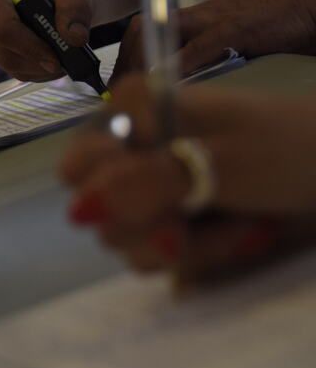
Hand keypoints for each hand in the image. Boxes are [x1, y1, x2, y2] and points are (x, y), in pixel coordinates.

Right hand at [0, 0, 97, 81]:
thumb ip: (76, 10)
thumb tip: (76, 39)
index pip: (2, 28)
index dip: (28, 46)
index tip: (56, 58)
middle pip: (4, 53)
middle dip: (38, 61)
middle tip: (68, 61)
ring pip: (12, 66)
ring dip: (42, 68)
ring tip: (67, 57)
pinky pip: (18, 72)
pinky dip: (41, 72)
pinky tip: (57, 61)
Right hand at [59, 77, 315, 283]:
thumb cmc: (291, 149)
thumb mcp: (222, 164)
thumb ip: (146, 185)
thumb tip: (78, 210)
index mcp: (132, 113)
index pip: (77, 168)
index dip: (110, 195)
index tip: (162, 205)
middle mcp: (134, 147)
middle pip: (103, 212)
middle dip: (157, 227)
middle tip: (203, 218)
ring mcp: (156, 185)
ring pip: (133, 240)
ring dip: (193, 245)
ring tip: (244, 225)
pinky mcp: (180, 216)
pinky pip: (164, 254)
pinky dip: (208, 252)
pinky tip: (247, 232)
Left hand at [111, 0, 315, 81]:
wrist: (309, 3)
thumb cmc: (274, 24)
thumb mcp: (229, 39)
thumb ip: (203, 56)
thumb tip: (179, 86)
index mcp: (193, 19)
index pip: (142, 31)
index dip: (123, 58)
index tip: (115, 88)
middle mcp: (197, 15)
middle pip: (141, 30)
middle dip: (124, 61)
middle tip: (118, 94)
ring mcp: (215, 18)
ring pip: (161, 31)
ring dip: (142, 62)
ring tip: (135, 91)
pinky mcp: (238, 27)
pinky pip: (201, 45)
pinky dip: (180, 63)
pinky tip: (167, 81)